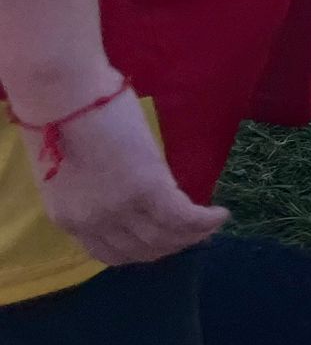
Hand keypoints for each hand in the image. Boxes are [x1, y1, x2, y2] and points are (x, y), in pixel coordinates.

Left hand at [16, 81, 227, 265]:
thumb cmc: (56, 116)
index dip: (142, 251)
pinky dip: (206, 220)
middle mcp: (95, 223)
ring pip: (167, 238)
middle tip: (194, 231)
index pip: (111, 253)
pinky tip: (220, 213)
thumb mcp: (72, 170)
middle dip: (173, 245)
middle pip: (143, 251)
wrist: (58, 92)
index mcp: (68, 218)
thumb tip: (121, 187)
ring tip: (211, 222)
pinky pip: (185, 217)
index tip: (162, 238)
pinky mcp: (147, 189)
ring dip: (194, 235)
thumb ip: (95, 189)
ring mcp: (121, 208)